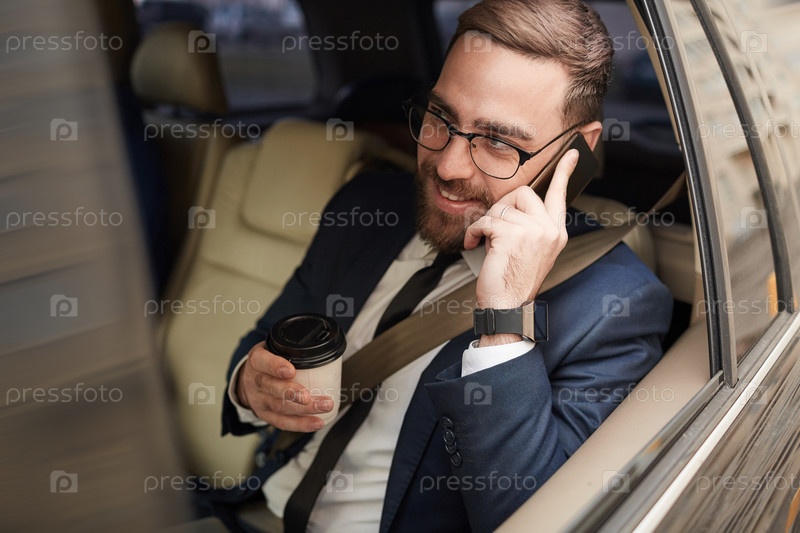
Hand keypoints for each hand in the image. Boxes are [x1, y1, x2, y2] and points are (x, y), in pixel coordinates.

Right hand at [236, 342, 332, 431]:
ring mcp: (258, 400)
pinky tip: (316, 422)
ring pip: (279, 407)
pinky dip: (300, 424)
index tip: (291, 371)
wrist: (247, 380)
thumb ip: (292, 349)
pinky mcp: (264, 415)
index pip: (262, 362)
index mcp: (256, 360)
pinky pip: (281, 422)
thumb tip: (323, 348)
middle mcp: (255, 381)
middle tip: (308, 397)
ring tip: (323, 407)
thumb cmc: (268, 362)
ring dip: (303, 410)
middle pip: (271, 388)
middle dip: (292, 393)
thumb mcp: (273, 348)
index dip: (275, 366)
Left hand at [464, 149, 578, 311]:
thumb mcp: (530, 251)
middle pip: (523, 192)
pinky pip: (486, 220)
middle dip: (502, 205)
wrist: (507, 306)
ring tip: (487, 242)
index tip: (572, 153)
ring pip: (501, 208)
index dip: (564, 172)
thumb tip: (513, 206)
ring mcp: (533, 231)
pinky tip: (474, 243)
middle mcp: (549, 229)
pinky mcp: (512, 235)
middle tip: (494, 226)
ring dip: (486, 223)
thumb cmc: (513, 281)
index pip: (561, 195)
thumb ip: (530, 226)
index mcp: (556, 232)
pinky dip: (474, 231)